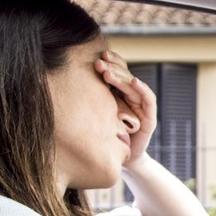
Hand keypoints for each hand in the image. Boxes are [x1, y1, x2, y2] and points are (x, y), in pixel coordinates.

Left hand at [95, 50, 155, 166]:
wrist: (120, 159)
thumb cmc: (104, 137)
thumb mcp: (95, 114)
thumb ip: (90, 99)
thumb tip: (66, 81)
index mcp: (119, 93)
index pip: (117, 72)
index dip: (111, 62)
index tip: (97, 56)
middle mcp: (132, 97)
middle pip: (125, 76)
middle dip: (113, 67)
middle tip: (99, 63)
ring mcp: (142, 107)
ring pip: (134, 85)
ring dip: (122, 77)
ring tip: (108, 73)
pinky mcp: (149, 118)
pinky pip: (149, 100)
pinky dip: (142, 89)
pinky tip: (134, 82)